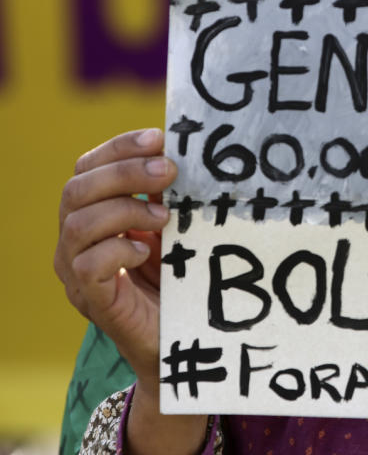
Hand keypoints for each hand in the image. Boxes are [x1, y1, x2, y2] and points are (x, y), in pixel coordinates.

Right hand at [55, 128, 175, 378]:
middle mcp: (75, 239)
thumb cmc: (178, 276)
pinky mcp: (92, 299)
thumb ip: (170, 193)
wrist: (182, 337)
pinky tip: (147, 250)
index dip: (119, 147)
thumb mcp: (175, 225)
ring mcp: (77, 271)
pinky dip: (118, 249)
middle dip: (125, 172)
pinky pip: (87, 265)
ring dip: (125, 210)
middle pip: (77, 189)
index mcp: (92, 212)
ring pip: (78, 224)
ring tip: (164, 218)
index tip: (160, 137)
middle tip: (169, 171)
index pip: (88, 167)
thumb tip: (184, 152)